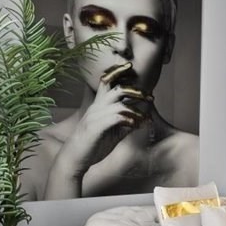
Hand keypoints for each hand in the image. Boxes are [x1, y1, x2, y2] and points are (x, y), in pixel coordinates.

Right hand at [46, 63, 150, 196]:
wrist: (74, 159)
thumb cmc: (93, 145)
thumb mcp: (113, 133)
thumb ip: (126, 124)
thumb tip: (143, 119)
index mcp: (98, 106)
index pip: (106, 81)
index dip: (117, 71)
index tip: (130, 65)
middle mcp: (96, 108)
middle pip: (117, 89)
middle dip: (136, 91)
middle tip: (150, 97)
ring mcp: (95, 117)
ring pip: (119, 104)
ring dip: (136, 110)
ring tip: (146, 118)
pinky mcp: (95, 128)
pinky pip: (116, 118)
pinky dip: (129, 120)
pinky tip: (136, 125)